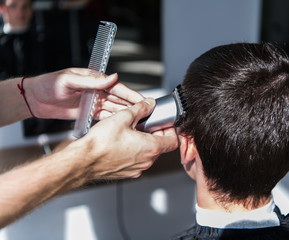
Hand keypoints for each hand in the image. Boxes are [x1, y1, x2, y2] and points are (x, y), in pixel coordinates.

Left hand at [25, 68, 143, 119]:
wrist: (34, 100)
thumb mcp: (70, 80)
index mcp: (95, 80)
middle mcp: (97, 91)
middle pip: (120, 99)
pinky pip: (105, 117)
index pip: (118, 87)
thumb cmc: (48, 84)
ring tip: (139, 121)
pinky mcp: (88, 113)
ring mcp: (93, 102)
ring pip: (115, 109)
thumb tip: (112, 77)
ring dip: (126, 114)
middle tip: (147, 113)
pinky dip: (114, 121)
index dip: (132, 95)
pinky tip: (123, 125)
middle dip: (133, 106)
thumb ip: (92, 81)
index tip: (144, 100)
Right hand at [77, 98, 178, 179]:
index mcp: (150, 148)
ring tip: (131, 132)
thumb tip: (149, 104)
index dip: (170, 130)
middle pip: (160, 146)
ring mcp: (137, 169)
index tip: (163, 123)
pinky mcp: (127, 173)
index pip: (173, 141)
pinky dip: (134, 151)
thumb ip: (140, 109)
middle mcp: (146, 161)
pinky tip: (122, 143)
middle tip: (144, 123)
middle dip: (155, 133)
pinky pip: (136, 161)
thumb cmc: (100, 143)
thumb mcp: (123, 118)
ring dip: (144, 142)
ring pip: (148, 154)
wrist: (83, 161)